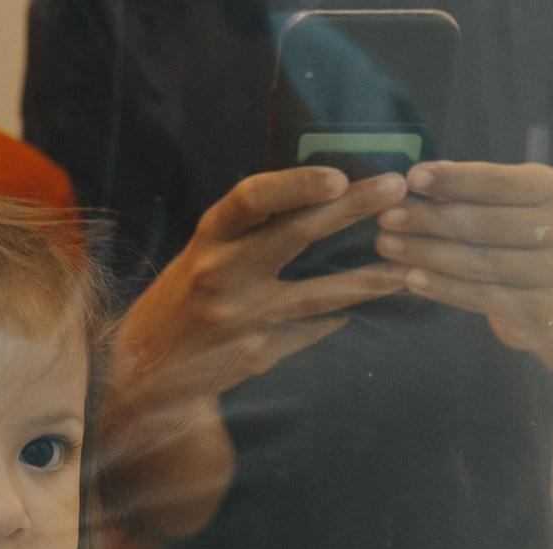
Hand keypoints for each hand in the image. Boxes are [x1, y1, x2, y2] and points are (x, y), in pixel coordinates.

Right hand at [112, 166, 410, 421]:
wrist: (147, 370)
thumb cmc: (184, 298)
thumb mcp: (204, 253)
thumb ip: (250, 231)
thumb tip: (319, 196)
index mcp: (208, 239)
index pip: (251, 198)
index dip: (295, 185)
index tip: (338, 175)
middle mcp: (222, 274)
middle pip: (295, 235)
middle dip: (351, 209)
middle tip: (396, 189)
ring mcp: (241, 318)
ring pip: (319, 296)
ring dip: (367, 281)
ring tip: (405, 270)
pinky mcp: (257, 354)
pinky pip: (309, 332)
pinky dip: (333, 320)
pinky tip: (357, 311)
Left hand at [374, 161, 552, 362]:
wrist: (548, 294)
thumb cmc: (510, 235)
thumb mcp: (496, 204)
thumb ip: (464, 193)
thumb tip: (413, 181)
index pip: (498, 182)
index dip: (454, 179)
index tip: (412, 177)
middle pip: (485, 224)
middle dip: (430, 220)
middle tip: (386, 218)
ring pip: (480, 262)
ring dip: (427, 253)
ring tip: (388, 246)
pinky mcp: (539, 309)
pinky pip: (481, 297)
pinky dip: (442, 287)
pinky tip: (411, 278)